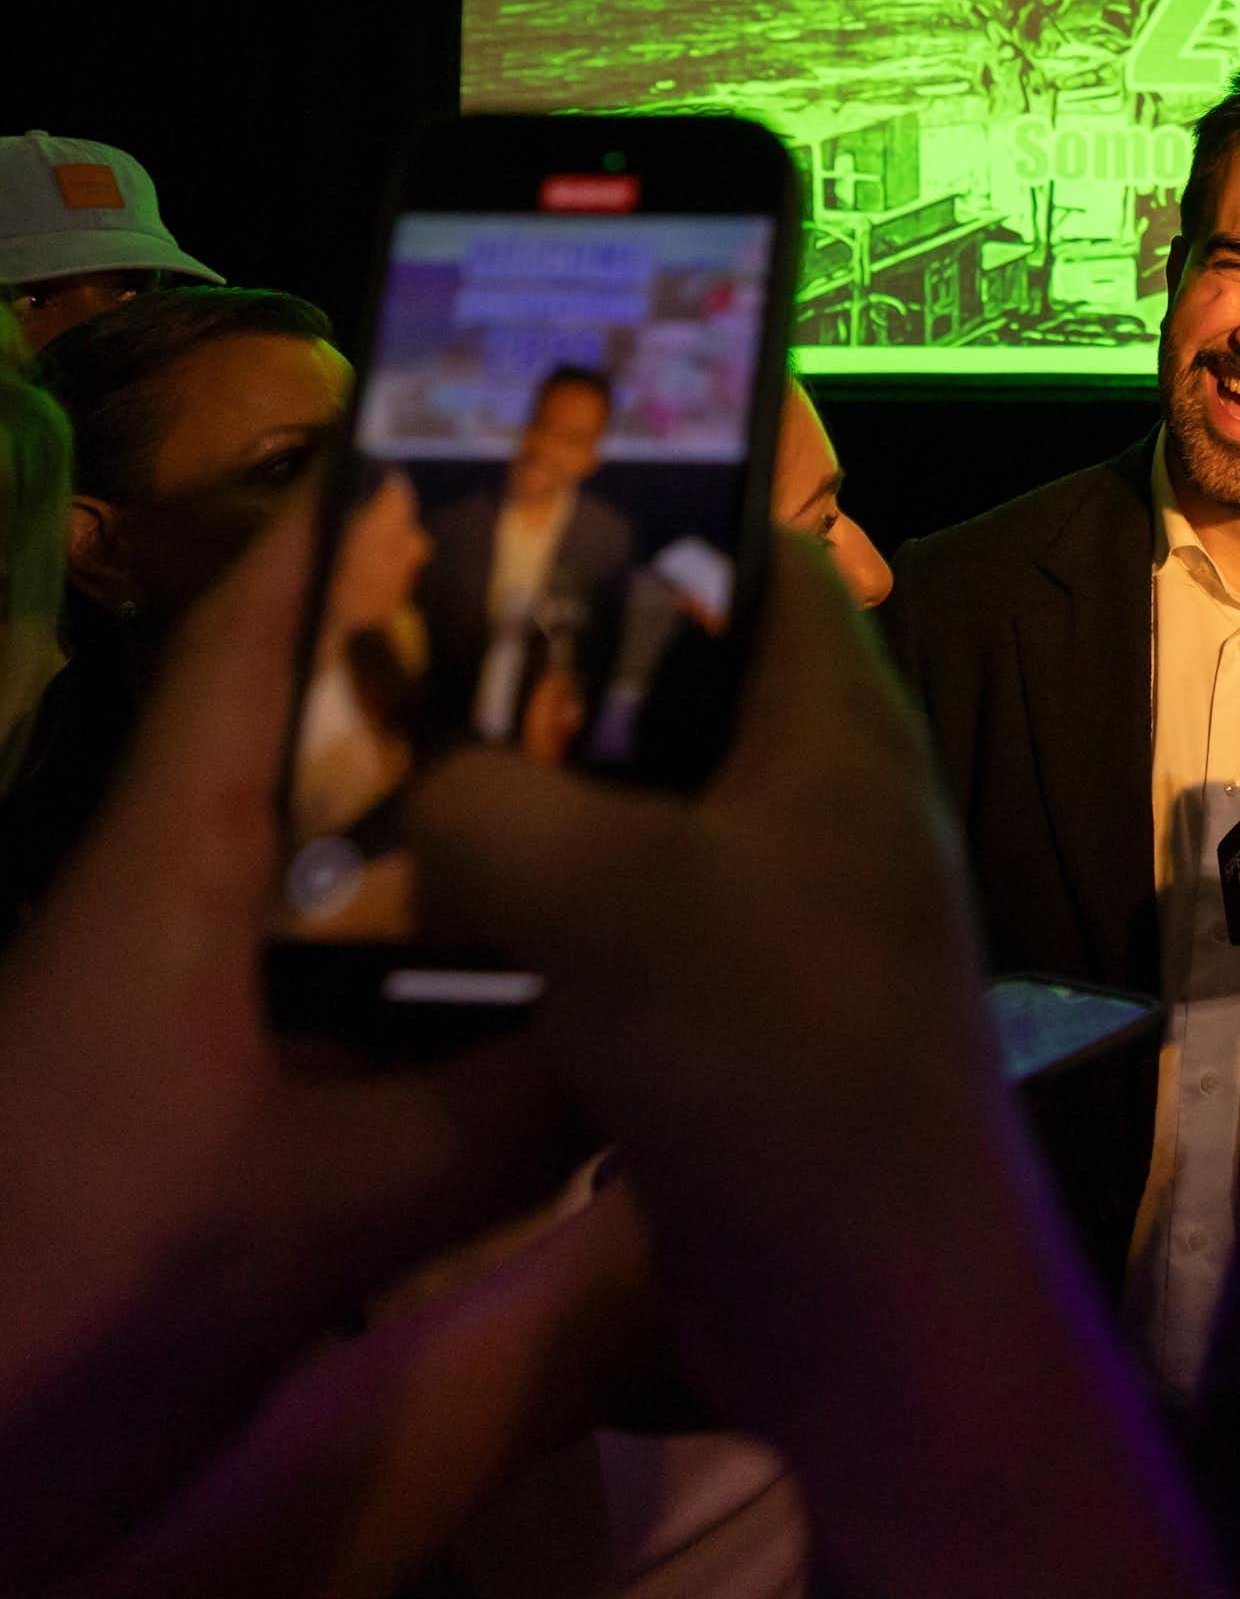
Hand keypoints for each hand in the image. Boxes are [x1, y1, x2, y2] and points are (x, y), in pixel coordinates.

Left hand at [0, 498, 577, 1592]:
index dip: (356, 520)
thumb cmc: (70, 1302)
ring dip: (475, 804)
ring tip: (634, 765)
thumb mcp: (301, 1223)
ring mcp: (193, 984)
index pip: (258, 639)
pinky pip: (357, 957)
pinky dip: (455, 932)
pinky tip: (562, 960)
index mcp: (171, 867)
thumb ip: (492, 1118)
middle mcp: (178, 894)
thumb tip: (666, 1020)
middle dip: (470, 658)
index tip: (488, 439)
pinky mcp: (212, 1071)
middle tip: (638, 613)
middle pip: (327, 722)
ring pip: (352, 844)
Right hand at [406, 539, 1221, 1597]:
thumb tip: (424, 781)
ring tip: (406, 789)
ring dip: (547, 807)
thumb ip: (490, 804)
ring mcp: (796, 909)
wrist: (872, 1286)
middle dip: (566, 676)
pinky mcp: (751, 1011)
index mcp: (836, 724)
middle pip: (695, 687)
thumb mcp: (603, 894)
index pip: (768, 564)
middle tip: (423, 668)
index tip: (524, 524)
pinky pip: (647, 924)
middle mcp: (828, 798)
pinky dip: (561, 914)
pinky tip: (452, 928)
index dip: (661, 524)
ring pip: (658, 814)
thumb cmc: (767, 1041)